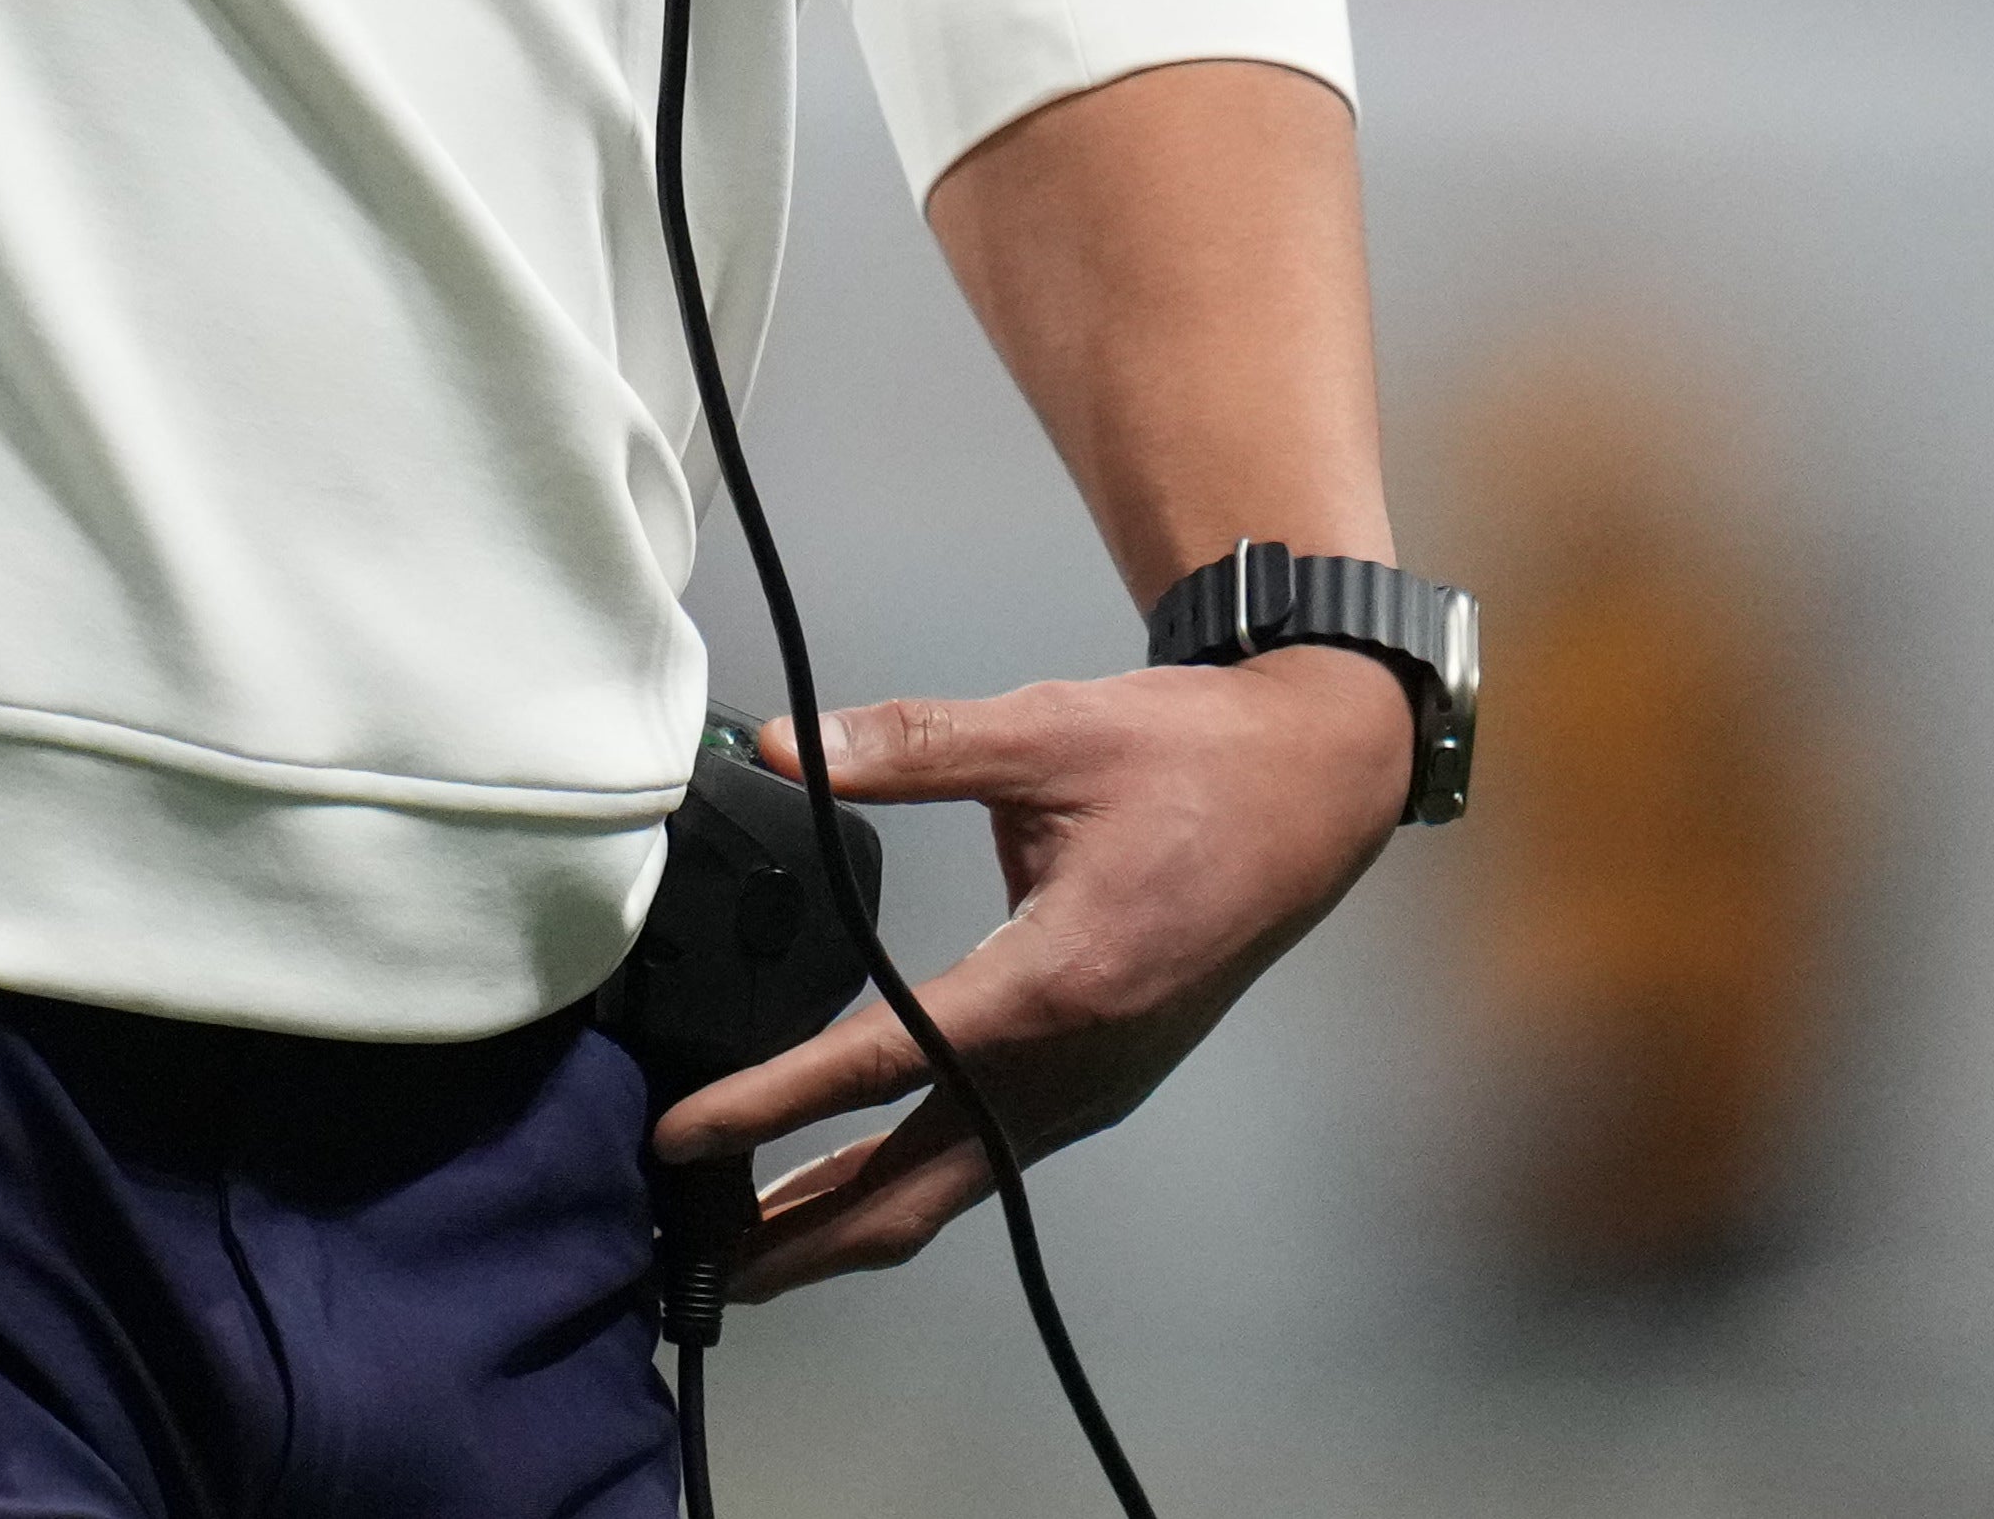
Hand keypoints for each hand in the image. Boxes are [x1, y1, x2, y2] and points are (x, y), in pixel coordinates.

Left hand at [657, 650, 1402, 1303]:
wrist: (1311, 793)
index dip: (771, 1106)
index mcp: (1054, 982)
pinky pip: (989, 1157)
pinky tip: (851, 1185)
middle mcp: (1073, 1064)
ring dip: (849, 1223)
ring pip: (952, 1186)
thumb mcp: (1049, 732)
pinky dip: (908, 1186)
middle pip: (915, 1184)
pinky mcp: (1100, 1081)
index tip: (681, 1137)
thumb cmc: (1188, 760)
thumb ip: (911, 745)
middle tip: (691, 1261)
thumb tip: (789, 748)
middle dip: (802, 1234)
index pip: (880, 1065)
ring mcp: (1093, 1086)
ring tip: (746, 1249)